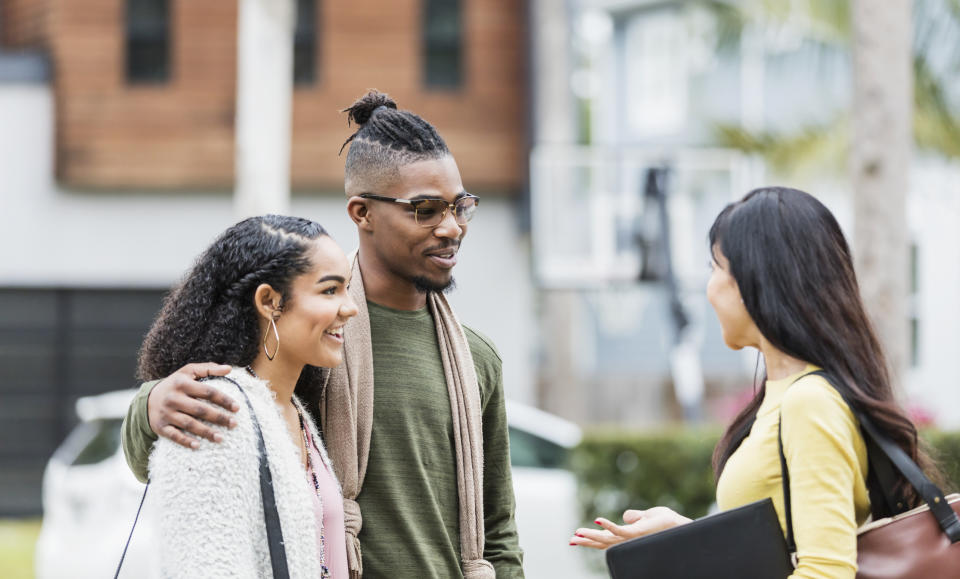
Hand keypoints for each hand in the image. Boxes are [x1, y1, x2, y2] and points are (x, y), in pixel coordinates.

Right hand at [147, 363, 236, 448]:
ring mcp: (166, 413)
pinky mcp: (160, 426)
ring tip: (221, 438)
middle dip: (219, 418)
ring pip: (189, 424)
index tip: (237, 408)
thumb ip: (208, 369)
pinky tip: (198, 445)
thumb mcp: (189, 372)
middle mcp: (173, 398)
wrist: (148, 399)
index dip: (224, 400)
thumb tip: (229, 369)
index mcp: (182, 383)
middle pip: (200, 409)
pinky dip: (185, 441)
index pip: (208, 391)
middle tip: (234, 424)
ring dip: (206, 432)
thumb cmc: (176, 384)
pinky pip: (174, 436)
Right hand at [569, 506, 691, 549]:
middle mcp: (629, 540)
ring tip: (577, 534)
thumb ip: (635, 516)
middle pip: (603, 542)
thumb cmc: (668, 522)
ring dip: (591, 536)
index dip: (592, 538)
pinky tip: (598, 521)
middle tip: (571, 540)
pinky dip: (608, 526)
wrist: (681, 526)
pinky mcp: (638, 533)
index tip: (576, 536)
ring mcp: (632, 538)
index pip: (606, 539)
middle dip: (586, 542)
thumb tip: (625, 516)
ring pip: (608, 540)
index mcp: (629, 536)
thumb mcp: (648, 515)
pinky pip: (620, 532)